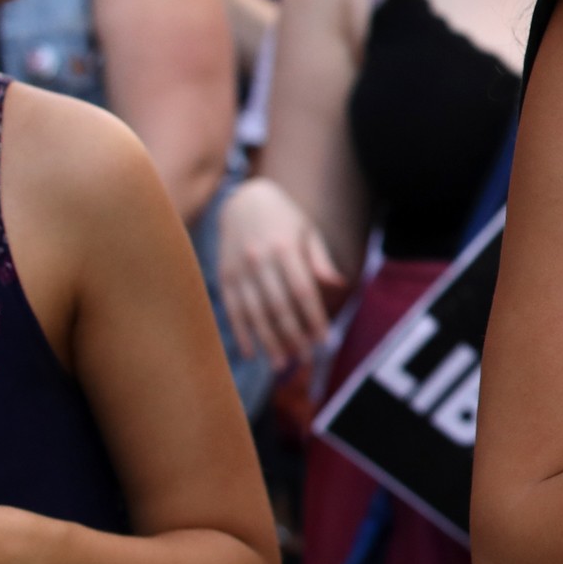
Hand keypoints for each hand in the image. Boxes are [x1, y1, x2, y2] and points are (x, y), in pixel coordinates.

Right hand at [217, 174, 344, 367]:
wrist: (242, 199)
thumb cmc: (284, 217)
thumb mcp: (307, 230)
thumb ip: (320, 259)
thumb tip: (338, 284)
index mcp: (285, 248)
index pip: (302, 291)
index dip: (313, 317)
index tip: (324, 340)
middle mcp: (259, 260)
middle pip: (278, 306)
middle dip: (293, 335)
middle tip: (305, 359)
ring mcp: (239, 269)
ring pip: (254, 312)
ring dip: (267, 341)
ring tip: (280, 364)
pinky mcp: (224, 276)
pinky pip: (232, 309)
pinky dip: (240, 332)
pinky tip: (249, 353)